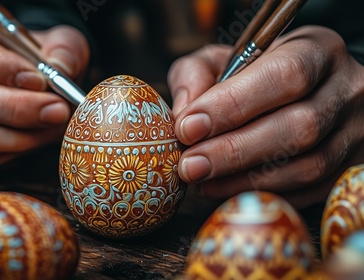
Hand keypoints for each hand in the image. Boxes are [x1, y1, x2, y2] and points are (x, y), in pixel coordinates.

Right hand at [0, 18, 88, 169]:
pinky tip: (31, 143)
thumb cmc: (35, 62)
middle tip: (56, 111)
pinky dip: (4, 156)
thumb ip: (61, 49)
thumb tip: (59, 69)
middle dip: (16, 108)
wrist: (30, 87)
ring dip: (14, 137)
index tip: (39, 80)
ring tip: (50, 129)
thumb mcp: (55, 43)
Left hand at [168, 26, 363, 207]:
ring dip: (246, 179)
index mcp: (317, 50)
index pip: (284, 75)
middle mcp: (346, 89)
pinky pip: (311, 191)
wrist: (304, 92)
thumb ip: (196, 73)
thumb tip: (185, 114)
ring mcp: (355, 132)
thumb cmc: (256, 75)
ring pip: (308, 166)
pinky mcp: (349, 167)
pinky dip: (264, 193)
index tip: (188, 128)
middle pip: (300, 126)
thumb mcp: (222, 59)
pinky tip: (226, 190)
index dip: (233, 105)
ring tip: (202, 181)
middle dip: (235, 150)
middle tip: (190, 165)